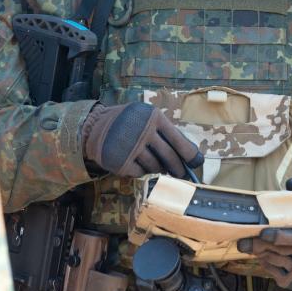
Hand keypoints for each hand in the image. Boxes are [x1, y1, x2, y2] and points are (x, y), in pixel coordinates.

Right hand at [83, 102, 203, 177]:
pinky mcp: (120, 162)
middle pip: (169, 157)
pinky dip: (142, 170)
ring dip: (158, 167)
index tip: (196, 163)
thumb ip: (168, 133)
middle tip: (181, 173)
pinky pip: (140, 173)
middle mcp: (143, 131)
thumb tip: (190, 155)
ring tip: (155, 163)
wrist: (95, 126)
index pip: (178, 140)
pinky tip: (137, 163)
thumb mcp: (148, 118)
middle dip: (178, 168)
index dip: (190, 155)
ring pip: (155, 166)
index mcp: (153, 117)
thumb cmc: (130, 122)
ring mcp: (130, 147)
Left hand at [238, 178, 291, 290]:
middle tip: (242, 241)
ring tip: (248, 245)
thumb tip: (291, 181)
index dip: (279, 237)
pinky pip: (273, 270)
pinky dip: (265, 262)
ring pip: (275, 260)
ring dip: (260, 252)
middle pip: (280, 250)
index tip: (263, 233)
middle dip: (259, 245)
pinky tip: (261, 254)